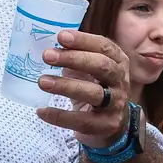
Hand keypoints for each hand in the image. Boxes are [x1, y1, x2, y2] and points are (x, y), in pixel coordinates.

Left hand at [36, 28, 131, 146]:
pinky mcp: (107, 125)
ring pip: (94, 93)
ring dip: (66, 86)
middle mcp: (120, 81)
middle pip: (101, 66)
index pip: (103, 47)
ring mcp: (116, 104)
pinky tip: (42, 111)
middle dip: (74, 59)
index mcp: (117, 62)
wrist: (110, 125)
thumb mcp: (88, 71)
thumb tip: (49, 48)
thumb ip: (74, 58)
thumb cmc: (95, 89)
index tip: (60, 36)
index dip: (83, 40)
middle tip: (47, 56)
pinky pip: (82, 121)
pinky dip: (60, 116)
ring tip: (42, 81)